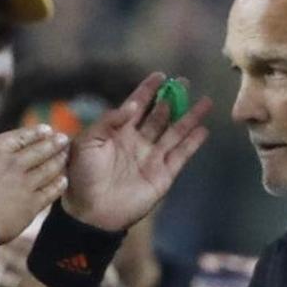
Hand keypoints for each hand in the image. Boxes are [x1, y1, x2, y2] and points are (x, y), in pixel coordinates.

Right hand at [0, 114, 69, 242]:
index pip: (21, 137)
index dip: (36, 133)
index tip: (47, 130)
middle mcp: (14, 164)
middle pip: (40, 150)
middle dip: (53, 143)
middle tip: (64, 139)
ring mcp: (25, 185)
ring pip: (48, 169)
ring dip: (59, 160)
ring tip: (67, 155)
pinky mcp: (30, 206)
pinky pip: (50, 192)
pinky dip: (58, 184)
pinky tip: (64, 180)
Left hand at [62, 73, 212, 230]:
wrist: (90, 211)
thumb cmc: (82, 176)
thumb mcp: (87, 143)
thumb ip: (108, 121)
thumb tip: (132, 104)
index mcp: (118, 132)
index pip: (137, 105)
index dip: (148, 90)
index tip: (160, 76)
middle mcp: (138, 142)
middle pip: (159, 116)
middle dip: (172, 99)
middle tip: (184, 82)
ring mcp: (152, 158)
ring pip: (175, 133)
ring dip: (189, 118)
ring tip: (205, 102)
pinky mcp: (163, 175)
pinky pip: (181, 156)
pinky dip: (192, 143)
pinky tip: (203, 130)